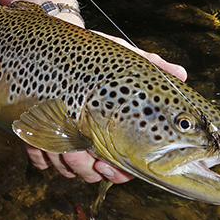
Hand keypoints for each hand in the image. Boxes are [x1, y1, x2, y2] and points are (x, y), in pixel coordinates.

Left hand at [24, 30, 186, 182]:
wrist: (63, 45)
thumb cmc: (98, 55)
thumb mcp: (126, 59)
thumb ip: (154, 67)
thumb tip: (181, 74)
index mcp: (112, 133)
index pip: (120, 169)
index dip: (116, 174)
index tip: (110, 166)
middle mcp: (88, 141)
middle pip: (89, 173)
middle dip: (87, 167)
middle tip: (86, 153)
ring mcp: (63, 140)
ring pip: (64, 168)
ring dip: (64, 158)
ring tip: (65, 138)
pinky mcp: (38, 134)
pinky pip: (37, 157)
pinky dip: (38, 151)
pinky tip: (40, 136)